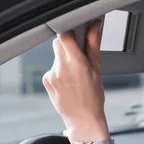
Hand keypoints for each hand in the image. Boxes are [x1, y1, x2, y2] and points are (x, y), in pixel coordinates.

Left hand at [43, 20, 109, 143]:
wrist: (83, 119)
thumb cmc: (94, 95)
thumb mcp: (97, 68)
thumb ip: (93, 43)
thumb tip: (95, 24)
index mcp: (76, 62)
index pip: (64, 34)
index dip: (69, 30)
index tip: (75, 32)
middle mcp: (61, 66)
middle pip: (58, 43)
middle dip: (68, 45)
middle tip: (79, 57)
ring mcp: (51, 74)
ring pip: (56, 56)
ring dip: (64, 60)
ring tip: (75, 76)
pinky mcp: (46, 80)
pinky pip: (52, 68)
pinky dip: (59, 71)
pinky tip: (68, 82)